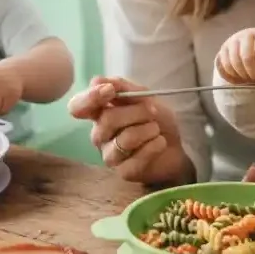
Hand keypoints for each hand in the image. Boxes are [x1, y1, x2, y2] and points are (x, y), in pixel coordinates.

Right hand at [68, 76, 193, 185]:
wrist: (176, 146)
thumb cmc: (156, 120)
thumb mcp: (144, 96)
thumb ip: (123, 88)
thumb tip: (98, 80)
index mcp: (100, 114)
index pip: (78, 107)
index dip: (89, 98)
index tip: (110, 91)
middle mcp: (99, 135)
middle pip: (106, 120)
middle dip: (135, 112)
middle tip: (153, 111)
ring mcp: (109, 155)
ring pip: (124, 139)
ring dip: (147, 130)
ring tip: (156, 129)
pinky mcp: (124, 172)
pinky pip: (136, 158)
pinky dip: (154, 146)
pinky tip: (160, 142)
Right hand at [216, 27, 254, 83]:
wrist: (252, 45)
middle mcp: (244, 35)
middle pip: (246, 58)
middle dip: (253, 74)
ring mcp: (230, 42)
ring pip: (232, 63)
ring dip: (242, 76)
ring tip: (249, 79)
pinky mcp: (221, 51)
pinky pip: (222, 67)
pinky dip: (231, 76)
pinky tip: (239, 78)